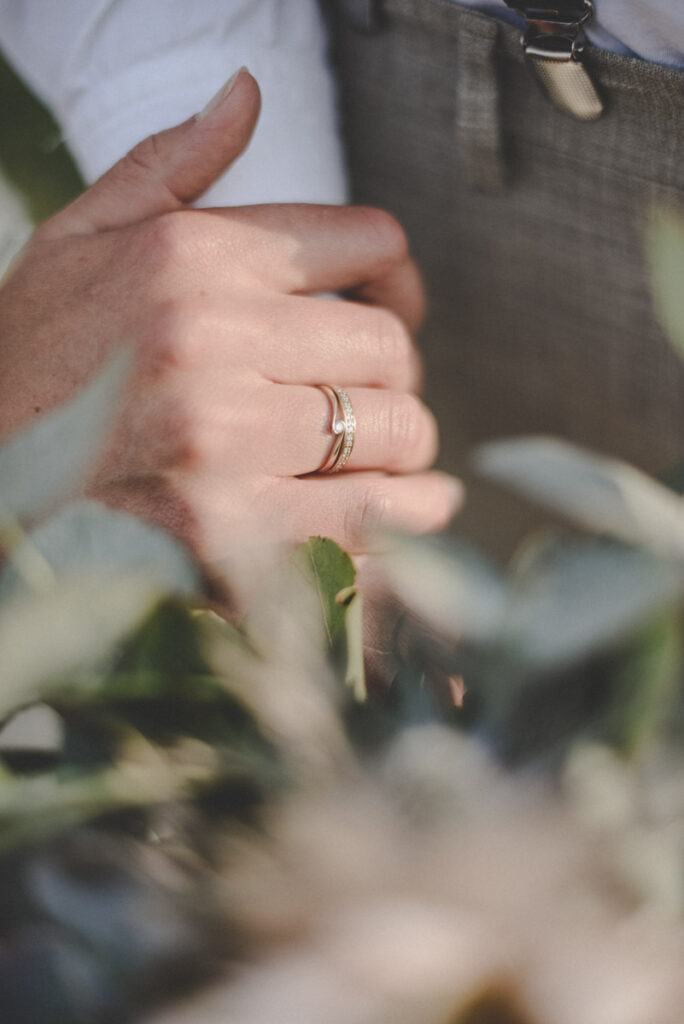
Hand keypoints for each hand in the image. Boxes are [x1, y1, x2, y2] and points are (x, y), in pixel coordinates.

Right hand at [0, 69, 461, 560]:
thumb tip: (245, 94)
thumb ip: (169, 165)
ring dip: (408, 447)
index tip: (394, 303)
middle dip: (396, 374)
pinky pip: (370, 516)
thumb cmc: (30, 361)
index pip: (366, 242)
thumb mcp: (79, 241)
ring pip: (396, 430)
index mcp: (191, 258)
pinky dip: (407, 515)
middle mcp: (211, 339)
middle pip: (388, 347)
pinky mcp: (231, 530)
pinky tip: (403, 506)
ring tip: (393, 455)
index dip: (398, 277)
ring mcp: (221, 439)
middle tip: (377, 395)